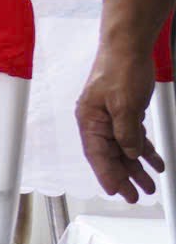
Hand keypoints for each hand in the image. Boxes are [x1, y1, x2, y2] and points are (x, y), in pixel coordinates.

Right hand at [76, 37, 166, 200]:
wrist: (128, 47)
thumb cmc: (119, 69)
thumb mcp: (124, 104)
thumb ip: (126, 132)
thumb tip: (130, 153)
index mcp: (90, 119)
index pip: (97, 154)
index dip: (107, 174)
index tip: (116, 191)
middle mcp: (98, 121)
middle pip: (110, 156)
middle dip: (124, 177)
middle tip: (135, 196)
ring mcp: (111, 117)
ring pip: (124, 150)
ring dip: (136, 167)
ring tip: (149, 185)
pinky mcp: (125, 112)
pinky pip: (134, 138)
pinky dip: (145, 151)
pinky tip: (154, 162)